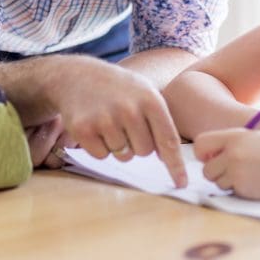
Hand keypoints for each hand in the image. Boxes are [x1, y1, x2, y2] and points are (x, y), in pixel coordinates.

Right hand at [33, 55, 187, 186]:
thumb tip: (169, 158)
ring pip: (123, 156)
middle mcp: (129, 109)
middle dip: (138, 144)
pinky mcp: (83, 130)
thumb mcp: (145, 92)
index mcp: (150, 99)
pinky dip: (100, 146)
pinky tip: (95, 125)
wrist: (78, 75)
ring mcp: (105, 119)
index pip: (168, 140)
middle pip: (145, 152)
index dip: (175, 165)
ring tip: (110, 121)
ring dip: (118, 145)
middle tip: (126, 123)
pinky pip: (101, 156)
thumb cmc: (118, 89)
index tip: (181, 183)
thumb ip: (160, 121)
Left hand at [194, 128, 259, 199]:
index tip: (212, 159)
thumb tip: (207, 160)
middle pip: (206, 169)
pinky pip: (232, 192)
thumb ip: (232, 145)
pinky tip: (258, 182)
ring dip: (230, 183)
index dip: (203, 154)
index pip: (201, 144)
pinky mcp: (244, 188)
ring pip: (218, 183)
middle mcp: (232, 152)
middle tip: (234, 173)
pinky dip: (241, 190)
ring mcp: (237, 171)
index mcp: (235, 136)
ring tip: (252, 175)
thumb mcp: (255, 139)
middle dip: (217, 174)